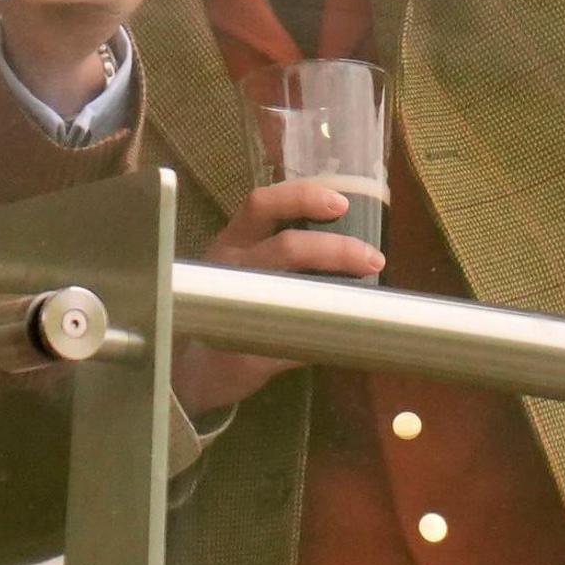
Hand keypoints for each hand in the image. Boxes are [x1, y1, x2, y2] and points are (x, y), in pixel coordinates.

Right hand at [173, 179, 380, 416]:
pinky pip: (291, 340)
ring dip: (335, 293)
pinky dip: (321, 338)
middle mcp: (230, 268)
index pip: (262, 204)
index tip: (340, 203)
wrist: (191, 367)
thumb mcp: (244, 269)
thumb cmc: (228, 307)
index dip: (302, 196)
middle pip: (286, 246)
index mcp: (234, 242)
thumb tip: (351, 252)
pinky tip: (342, 339)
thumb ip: (286, 255)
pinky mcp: (242, 349)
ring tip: (365, 298)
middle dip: (336, 249)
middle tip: (372, 259)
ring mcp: (232, 308)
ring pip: (289, 292)